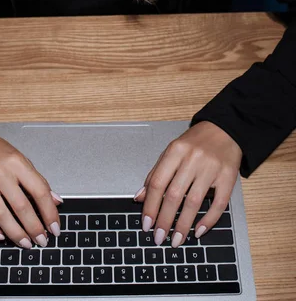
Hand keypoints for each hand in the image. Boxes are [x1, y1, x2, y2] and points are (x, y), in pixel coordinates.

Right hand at [0, 129, 62, 248]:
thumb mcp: (20, 158)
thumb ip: (36, 180)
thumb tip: (55, 202)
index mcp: (16, 162)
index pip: (39, 190)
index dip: (50, 213)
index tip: (55, 228)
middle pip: (21, 206)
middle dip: (35, 228)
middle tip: (42, 241)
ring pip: (0, 215)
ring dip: (16, 234)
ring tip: (26, 243)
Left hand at [133, 121, 241, 247]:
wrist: (225, 129)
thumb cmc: (196, 141)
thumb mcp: (172, 151)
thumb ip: (156, 173)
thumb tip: (140, 198)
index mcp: (175, 151)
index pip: (158, 183)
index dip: (150, 206)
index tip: (146, 224)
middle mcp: (192, 159)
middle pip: (174, 195)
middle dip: (164, 220)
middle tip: (158, 237)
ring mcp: (211, 168)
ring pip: (194, 202)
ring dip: (183, 225)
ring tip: (176, 240)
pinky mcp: (228, 177)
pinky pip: (218, 203)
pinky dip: (208, 220)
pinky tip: (198, 231)